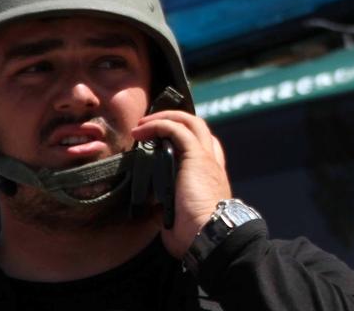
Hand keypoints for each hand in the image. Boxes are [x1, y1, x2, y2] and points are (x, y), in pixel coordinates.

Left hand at [131, 110, 232, 258]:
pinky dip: (159, 124)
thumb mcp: (179, 216)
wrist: (209, 234)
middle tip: (150, 126)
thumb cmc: (195, 233)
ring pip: (190, 122)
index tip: (165, 140)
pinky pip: (176, 130)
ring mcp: (205, 157)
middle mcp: (211, 162)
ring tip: (143, 123)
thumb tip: (153, 207)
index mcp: (211, 176)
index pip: (207, 147)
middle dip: (174, 121)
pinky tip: (142, 130)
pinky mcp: (194, 155)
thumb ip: (169, 205)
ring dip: (164, 118)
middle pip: (199, 128)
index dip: (188, 138)